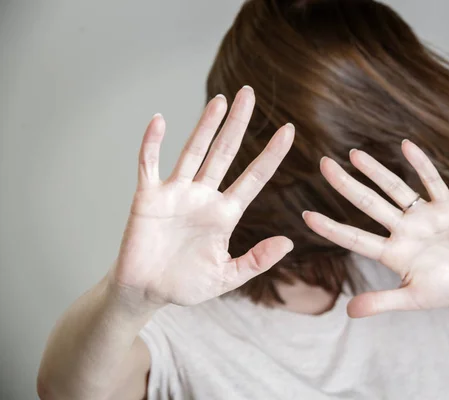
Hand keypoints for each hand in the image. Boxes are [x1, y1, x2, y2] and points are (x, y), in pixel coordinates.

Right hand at [113, 87, 294, 307]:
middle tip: (249, 93)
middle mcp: (203, 197)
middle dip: (237, 124)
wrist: (146, 292)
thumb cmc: (185, 285)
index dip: (271, 155)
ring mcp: (175, 194)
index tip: (289, 131)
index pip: (254, 177)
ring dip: (205, 126)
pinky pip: (149, 164)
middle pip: (224, 153)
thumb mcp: (227, 277)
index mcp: (225, 214)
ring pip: (193, 152)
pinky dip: (152, 143)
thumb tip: (289, 243)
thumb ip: (256, 261)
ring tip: (220, 100)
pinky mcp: (148, 197)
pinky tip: (160, 121)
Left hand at [303, 140, 448, 316]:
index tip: (306, 216)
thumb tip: (348, 312)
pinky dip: (421, 164)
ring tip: (354, 154)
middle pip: (369, 204)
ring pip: (395, 189)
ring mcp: (423, 215)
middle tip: (324, 164)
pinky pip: (432, 181)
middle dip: (347, 185)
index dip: (331, 228)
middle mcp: (403, 230)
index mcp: (393, 254)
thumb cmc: (446, 286)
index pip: (355, 238)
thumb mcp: (415, 298)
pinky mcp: (446, 205)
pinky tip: (406, 145)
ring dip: (376, 171)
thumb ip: (383, 302)